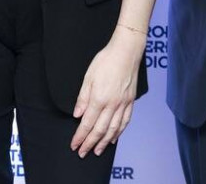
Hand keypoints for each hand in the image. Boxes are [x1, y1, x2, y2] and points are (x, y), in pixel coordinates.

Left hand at [70, 29, 143, 156]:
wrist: (126, 52)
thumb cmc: (105, 61)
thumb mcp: (88, 76)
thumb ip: (83, 97)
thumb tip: (77, 115)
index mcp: (99, 98)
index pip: (87, 123)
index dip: (80, 136)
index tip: (74, 145)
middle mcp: (112, 105)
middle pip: (100, 130)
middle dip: (90, 143)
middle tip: (82, 153)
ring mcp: (123, 104)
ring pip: (113, 129)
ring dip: (104, 142)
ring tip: (97, 151)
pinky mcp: (130, 102)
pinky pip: (125, 122)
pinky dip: (119, 132)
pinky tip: (114, 138)